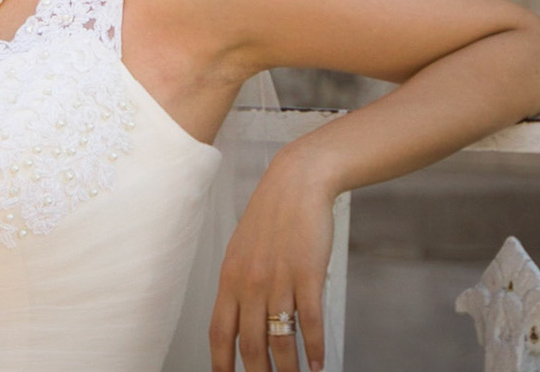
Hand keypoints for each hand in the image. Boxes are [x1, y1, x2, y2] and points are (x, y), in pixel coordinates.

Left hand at [210, 153, 337, 371]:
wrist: (296, 185)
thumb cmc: (271, 220)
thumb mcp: (242, 252)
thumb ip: (239, 285)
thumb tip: (239, 320)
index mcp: (230, 279)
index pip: (219, 332)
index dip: (221, 362)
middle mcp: (249, 284)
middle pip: (250, 345)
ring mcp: (278, 280)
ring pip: (281, 340)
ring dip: (289, 369)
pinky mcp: (307, 275)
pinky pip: (310, 322)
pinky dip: (315, 348)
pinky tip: (320, 363)